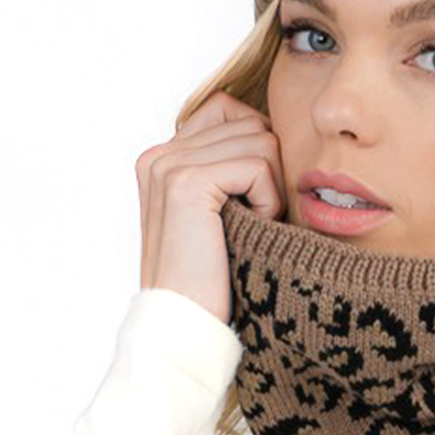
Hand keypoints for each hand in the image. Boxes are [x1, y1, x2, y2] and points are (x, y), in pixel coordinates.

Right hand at [135, 89, 285, 325]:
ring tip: (246, 226)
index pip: (230, 109)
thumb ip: (231, 165)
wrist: (186, 325)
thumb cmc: (215, 276)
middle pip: (252, 123)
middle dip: (268, 171)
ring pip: (261, 141)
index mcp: (162, 156)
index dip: (258, 149)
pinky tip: (249, 228)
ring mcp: (168, 165)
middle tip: (250, 219)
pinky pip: (258, 167)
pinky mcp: (186, 182)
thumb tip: (275, 126)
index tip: (251, 198)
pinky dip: (267, 200)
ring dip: (270, 189)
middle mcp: (159, 153)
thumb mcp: (222, 211)